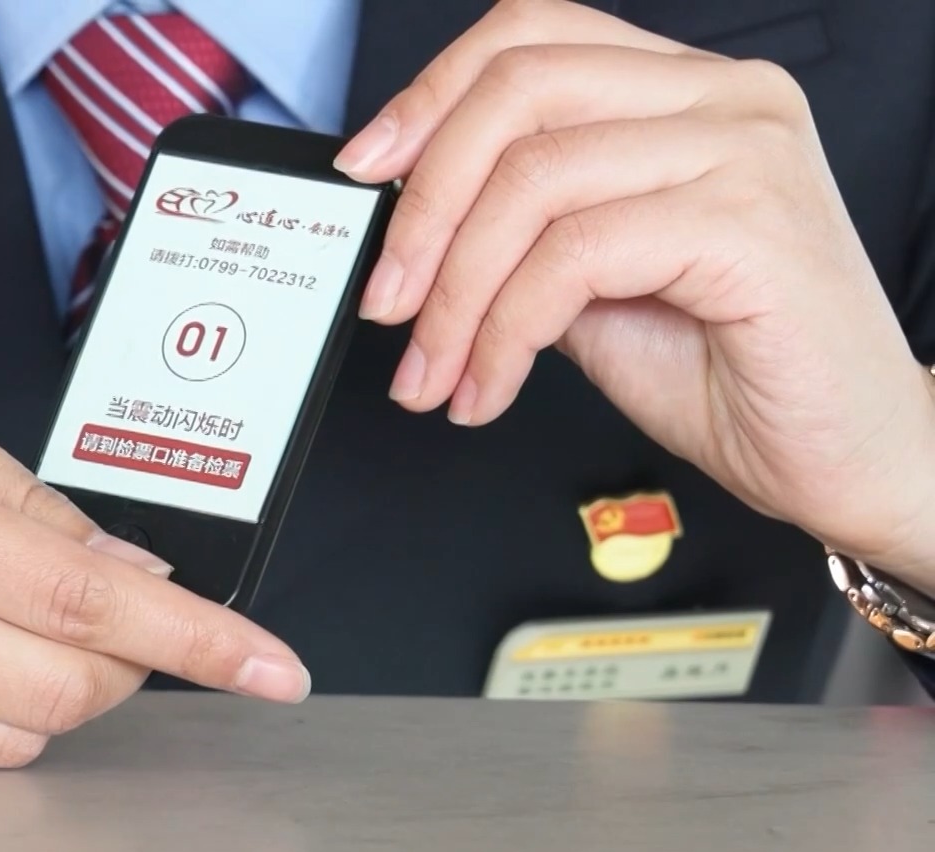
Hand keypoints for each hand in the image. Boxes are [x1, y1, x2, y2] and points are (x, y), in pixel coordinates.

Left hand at [336, 0, 934, 587]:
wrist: (843, 455)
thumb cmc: (733, 369)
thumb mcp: (592, 284)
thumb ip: (522, 230)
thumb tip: (413, 220)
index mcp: (685, 91)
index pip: (530, 38)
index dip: (430, 97)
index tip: (363, 171)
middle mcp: (724, 99)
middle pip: (517, 94)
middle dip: (424, 207)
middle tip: (388, 300)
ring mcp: (745, 150)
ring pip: (533, 183)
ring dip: (455, 295)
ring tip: (435, 371)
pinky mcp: (750, 222)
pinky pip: (574, 256)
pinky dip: (505, 332)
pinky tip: (491, 385)